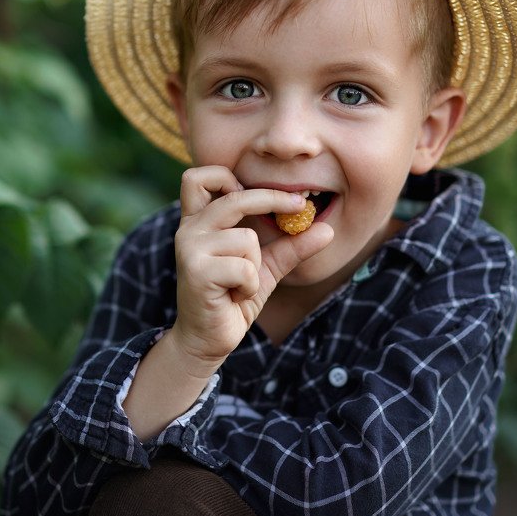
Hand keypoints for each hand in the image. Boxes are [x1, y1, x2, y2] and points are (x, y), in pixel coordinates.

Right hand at [169, 166, 332, 372]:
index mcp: (198, 222)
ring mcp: (189, 249)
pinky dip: (250, 286)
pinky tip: (234, 296)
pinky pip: (245, 268)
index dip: (226, 176)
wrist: (207, 339)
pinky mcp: (196, 271)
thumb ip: (290, 246)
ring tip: (240, 283)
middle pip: (234, 197)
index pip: (200, 177)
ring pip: (247, 239)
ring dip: (256, 266)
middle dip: (272, 200)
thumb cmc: (232, 298)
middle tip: (299, 206)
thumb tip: (328, 230)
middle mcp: (188, 230)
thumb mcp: (265, 267)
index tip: (256, 190)